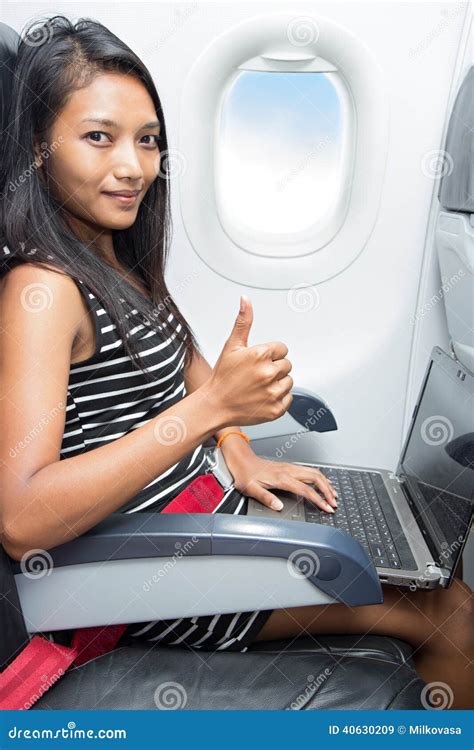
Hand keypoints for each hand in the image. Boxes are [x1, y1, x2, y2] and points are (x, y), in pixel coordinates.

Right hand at [204, 296, 292, 426]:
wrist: (215, 405)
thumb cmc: (222, 376)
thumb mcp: (231, 346)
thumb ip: (243, 322)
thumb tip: (245, 300)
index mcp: (260, 354)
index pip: (282, 348)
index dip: (270, 354)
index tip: (258, 362)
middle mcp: (269, 373)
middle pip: (287, 364)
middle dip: (274, 368)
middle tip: (256, 375)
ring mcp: (273, 392)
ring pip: (289, 381)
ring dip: (277, 383)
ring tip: (259, 386)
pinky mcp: (276, 408)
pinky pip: (288, 399)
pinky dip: (278, 399)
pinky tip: (262, 397)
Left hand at [229, 453, 337, 512]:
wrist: (241, 459)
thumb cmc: (244, 473)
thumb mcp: (250, 488)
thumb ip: (265, 498)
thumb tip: (279, 506)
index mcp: (281, 477)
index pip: (306, 490)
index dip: (319, 500)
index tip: (326, 508)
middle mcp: (288, 470)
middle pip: (316, 478)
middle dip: (328, 490)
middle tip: (334, 503)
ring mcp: (290, 467)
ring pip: (314, 472)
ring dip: (326, 483)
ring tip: (333, 494)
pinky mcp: (289, 467)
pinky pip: (309, 471)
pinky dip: (319, 478)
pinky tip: (321, 483)